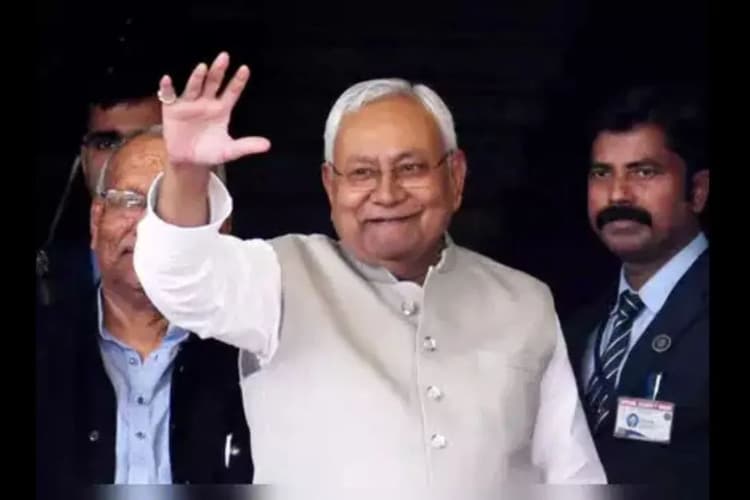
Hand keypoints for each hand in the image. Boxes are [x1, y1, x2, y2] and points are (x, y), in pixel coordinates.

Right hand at [157, 52, 270, 167]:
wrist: (188, 161)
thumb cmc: (210, 152)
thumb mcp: (230, 150)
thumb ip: (247, 146)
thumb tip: (267, 145)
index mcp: (222, 109)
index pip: (232, 92)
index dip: (238, 81)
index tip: (245, 69)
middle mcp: (206, 102)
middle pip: (213, 83)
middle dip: (218, 71)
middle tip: (224, 57)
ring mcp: (189, 104)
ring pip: (194, 87)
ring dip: (197, 77)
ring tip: (203, 67)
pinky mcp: (172, 109)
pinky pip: (169, 96)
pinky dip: (167, 88)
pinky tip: (167, 80)